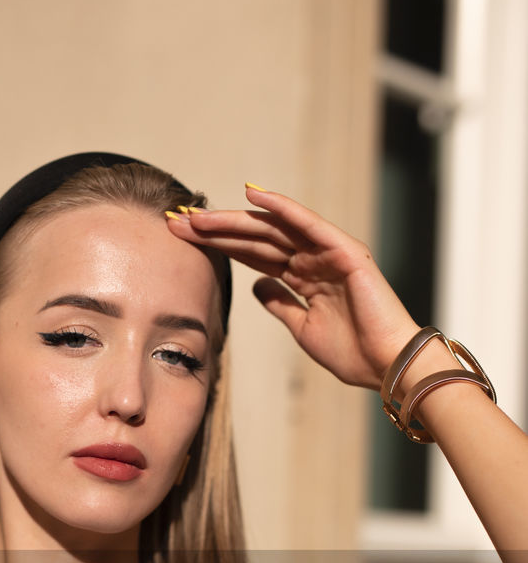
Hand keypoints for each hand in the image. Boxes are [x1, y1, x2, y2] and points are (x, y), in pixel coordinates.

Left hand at [166, 188, 420, 390]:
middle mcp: (312, 259)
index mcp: (303, 278)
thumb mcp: (302, 329)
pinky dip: (281, 208)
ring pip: (273, 229)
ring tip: (199, 216)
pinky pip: (307, 224)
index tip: (184, 242)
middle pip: (256, 238)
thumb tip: (257, 286)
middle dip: (216, 231)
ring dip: (235, 220)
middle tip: (177, 222)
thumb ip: (280, 303)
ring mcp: (327, 252)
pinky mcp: (343, 251)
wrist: (385, 366)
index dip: (219, 246)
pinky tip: (252, 196)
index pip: (253, 255)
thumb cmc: (352, 352)